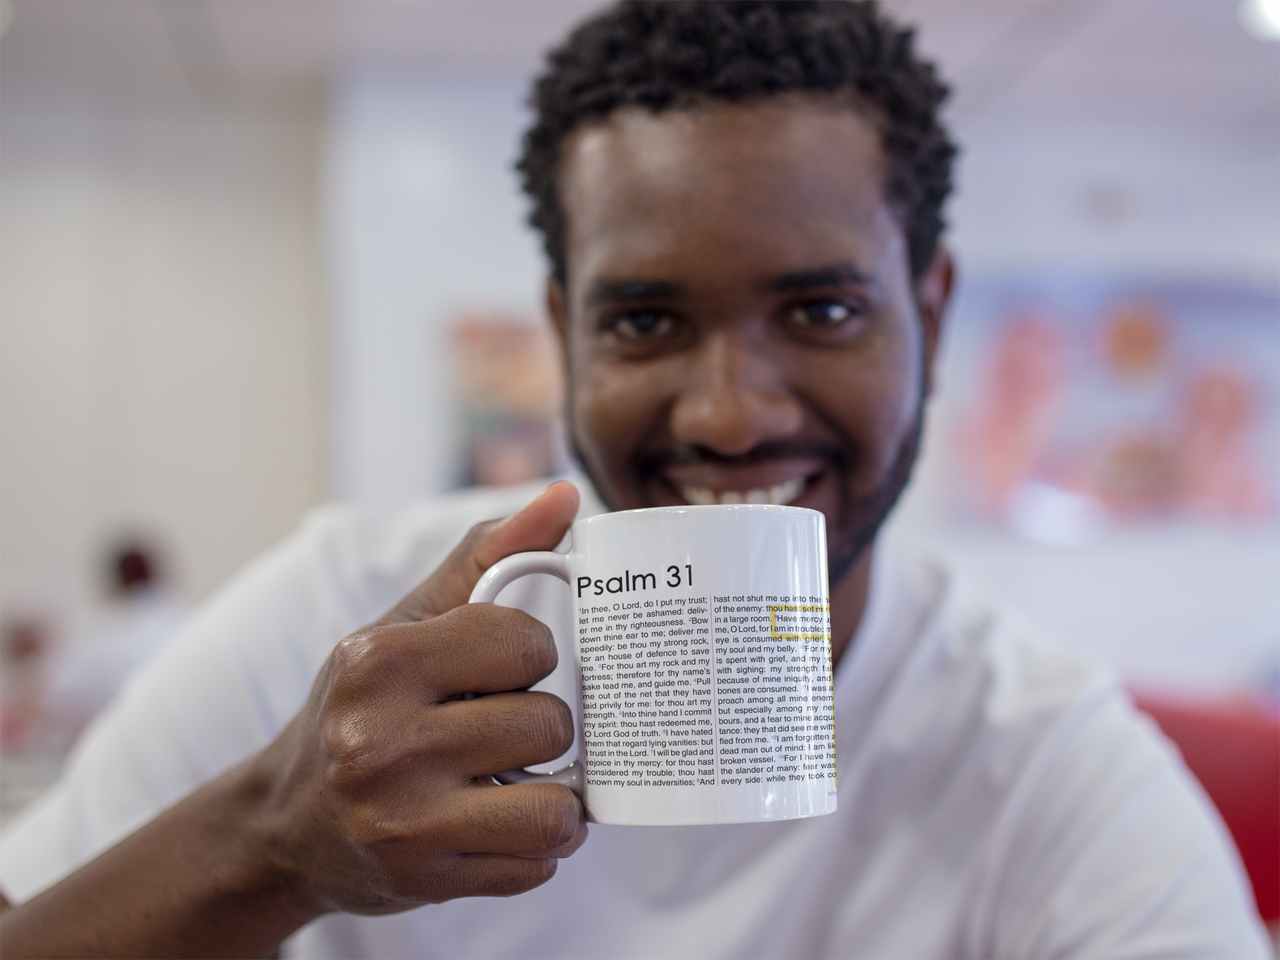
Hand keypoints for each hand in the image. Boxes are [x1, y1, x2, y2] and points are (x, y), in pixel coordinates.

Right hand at [246, 481, 586, 914]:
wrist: (284, 823)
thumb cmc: (359, 706)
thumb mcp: (405, 624)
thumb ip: (486, 557)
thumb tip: (565, 496)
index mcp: (379, 661)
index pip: (525, 643)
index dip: (532, 654)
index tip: (507, 665)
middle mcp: (380, 743)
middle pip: (547, 724)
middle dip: (542, 725)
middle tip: (505, 727)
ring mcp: (401, 822)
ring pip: (555, 806)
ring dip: (554, 795)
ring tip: (520, 778)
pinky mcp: (423, 881)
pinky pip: (538, 864)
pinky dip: (535, 845)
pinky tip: (499, 822)